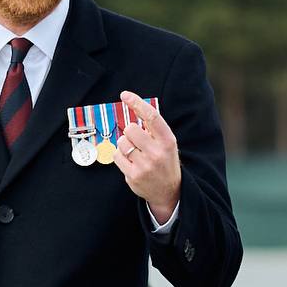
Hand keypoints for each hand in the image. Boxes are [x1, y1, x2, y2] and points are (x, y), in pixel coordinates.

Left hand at [113, 91, 181, 222]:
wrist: (169, 191)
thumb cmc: (165, 162)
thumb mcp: (167, 144)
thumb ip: (153, 129)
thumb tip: (133, 109)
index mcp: (168, 141)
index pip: (151, 116)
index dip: (137, 103)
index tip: (125, 95)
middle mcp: (157, 152)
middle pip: (131, 129)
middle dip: (130, 132)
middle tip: (137, 141)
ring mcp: (145, 165)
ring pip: (122, 142)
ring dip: (125, 144)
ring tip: (135, 153)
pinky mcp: (133, 176)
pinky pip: (116, 156)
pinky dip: (120, 156)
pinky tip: (130, 162)